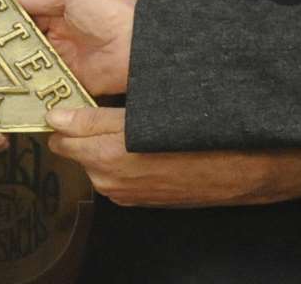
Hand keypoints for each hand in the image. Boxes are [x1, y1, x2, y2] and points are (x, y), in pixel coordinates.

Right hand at [13, 0, 136, 95]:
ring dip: (15, 67)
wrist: (138, 45)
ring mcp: (66, 60)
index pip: (30, 15)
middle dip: (6, 46)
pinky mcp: (72, 82)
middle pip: (28, 42)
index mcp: (63, 11)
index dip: (9, 19)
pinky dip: (33, 88)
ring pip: (34, 64)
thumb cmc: (109, 10)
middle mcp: (62, 36)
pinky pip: (49, 85)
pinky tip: (9, 89)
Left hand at [45, 107, 290, 206]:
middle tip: (102, 107)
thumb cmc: (202, 135)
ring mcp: (123, 192)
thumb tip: (57, 116)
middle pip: (77, 149)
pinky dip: (122, 159)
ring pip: (97, 161)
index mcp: (108, 153)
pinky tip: (143, 144)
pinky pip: (116, 175)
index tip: (62, 102)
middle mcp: (109, 178)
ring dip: (104, 145)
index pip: (62, 135)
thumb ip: (94, 117)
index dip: (62, 116)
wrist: (242, 168)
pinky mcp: (137, 200)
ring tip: (132, 124)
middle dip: (83, 130)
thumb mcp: (146, 113)